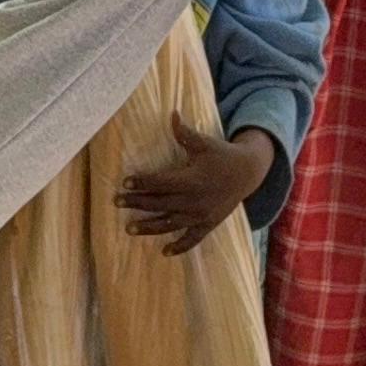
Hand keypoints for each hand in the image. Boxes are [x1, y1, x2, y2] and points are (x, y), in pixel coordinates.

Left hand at [117, 118, 273, 255]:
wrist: (248, 173)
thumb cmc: (222, 155)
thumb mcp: (204, 143)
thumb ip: (184, 132)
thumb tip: (171, 113)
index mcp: (191, 179)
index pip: (160, 182)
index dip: (142, 182)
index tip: (125, 183)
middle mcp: (194, 200)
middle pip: (160, 203)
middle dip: (137, 203)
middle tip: (116, 202)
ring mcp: (201, 215)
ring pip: (170, 224)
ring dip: (149, 227)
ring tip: (129, 229)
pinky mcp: (208, 224)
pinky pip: (192, 239)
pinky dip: (179, 247)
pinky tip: (165, 252)